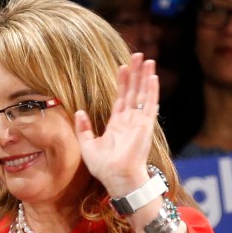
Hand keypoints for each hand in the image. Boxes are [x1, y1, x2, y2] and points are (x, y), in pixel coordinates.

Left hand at [75, 52, 159, 196]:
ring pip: (143, 94)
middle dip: (136, 74)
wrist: (116, 178)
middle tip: (137, 55)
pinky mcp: (145, 125)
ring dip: (145, 77)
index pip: (121, 98)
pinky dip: (151, 91)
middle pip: (134, 92)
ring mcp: (139, 122)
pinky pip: (149, 105)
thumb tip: (79, 111)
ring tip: (147, 60)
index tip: (122, 67)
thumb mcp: (87, 145)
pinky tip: (152, 77)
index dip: (122, 82)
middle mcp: (130, 121)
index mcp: (117, 124)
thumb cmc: (103, 167)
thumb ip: (83, 128)